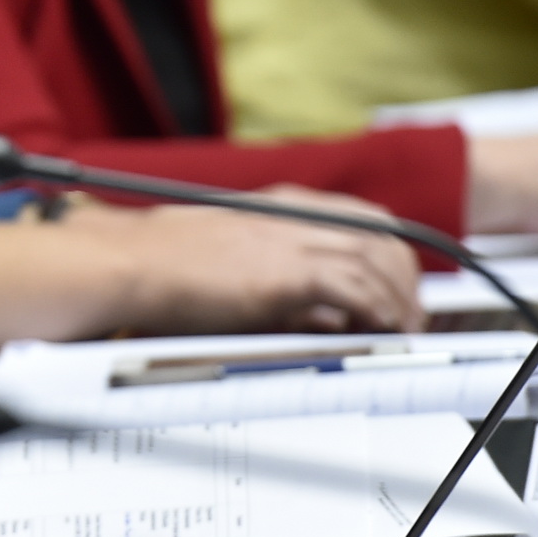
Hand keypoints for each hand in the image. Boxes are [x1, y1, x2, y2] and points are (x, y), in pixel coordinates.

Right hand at [57, 186, 423, 333]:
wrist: (127, 262)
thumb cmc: (158, 265)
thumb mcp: (229, 264)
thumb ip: (276, 282)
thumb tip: (317, 311)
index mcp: (276, 207)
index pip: (360, 217)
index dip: (389, 252)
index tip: (397, 284)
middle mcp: (290, 216)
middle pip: (379, 234)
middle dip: (405, 276)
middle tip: (410, 313)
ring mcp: (290, 240)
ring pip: (376, 260)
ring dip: (398, 298)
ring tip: (404, 329)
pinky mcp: (285, 271)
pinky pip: (355, 288)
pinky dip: (377, 309)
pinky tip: (381, 329)